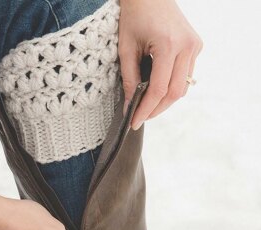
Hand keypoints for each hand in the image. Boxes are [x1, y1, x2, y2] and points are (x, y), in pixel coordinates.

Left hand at [119, 0, 202, 128]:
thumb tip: (130, 105)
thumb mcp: (126, 48)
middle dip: (157, 109)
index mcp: (168, 44)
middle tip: (141, 118)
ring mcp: (194, 46)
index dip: (146, 109)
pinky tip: (158, 91)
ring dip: (165, 101)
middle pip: (175, 92)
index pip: (159, 89)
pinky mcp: (196, 46)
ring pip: (183, 87)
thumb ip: (130, 79)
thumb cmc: (135, 14)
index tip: (135, 122)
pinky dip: (172, 87)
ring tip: (148, 107)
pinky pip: (186, 75)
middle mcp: (187, 46)